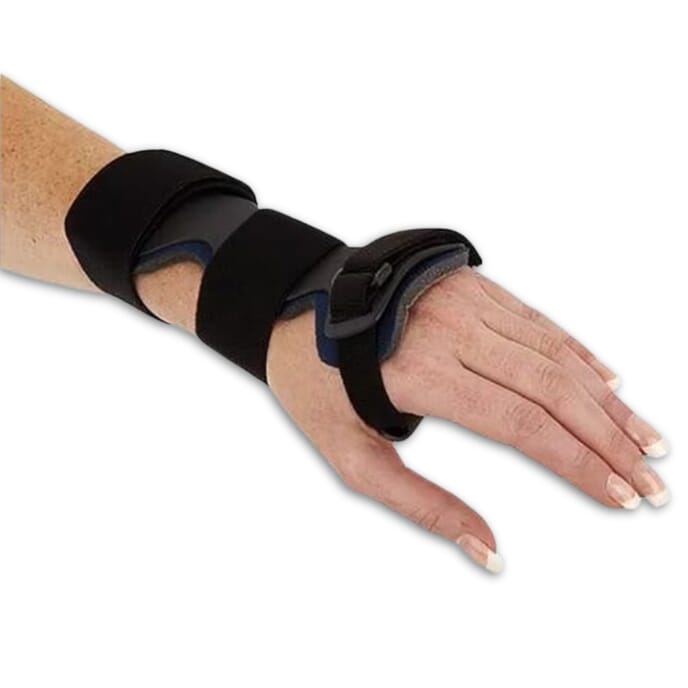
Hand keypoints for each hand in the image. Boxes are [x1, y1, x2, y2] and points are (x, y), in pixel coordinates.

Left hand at [267, 267, 668, 571]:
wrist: (290, 309)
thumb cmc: (314, 385)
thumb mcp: (352, 457)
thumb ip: (422, 507)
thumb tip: (491, 552)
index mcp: (419, 375)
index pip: (521, 424)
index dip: (578, 463)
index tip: (621, 495)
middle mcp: (449, 331)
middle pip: (552, 388)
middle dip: (609, 439)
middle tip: (652, 481)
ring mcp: (463, 301)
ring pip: (554, 352)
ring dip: (606, 401)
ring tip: (645, 440)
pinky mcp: (469, 285)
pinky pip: (536, 322)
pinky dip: (578, 355)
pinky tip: (607, 383)